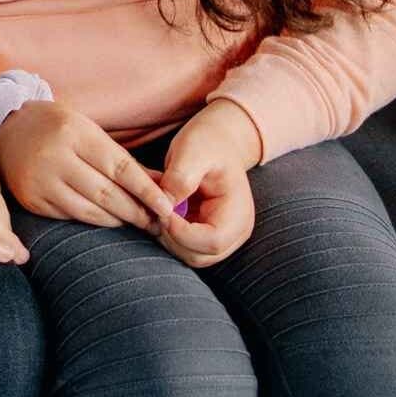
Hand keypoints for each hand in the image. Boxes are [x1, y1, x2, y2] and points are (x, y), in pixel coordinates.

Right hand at [0, 100, 177, 230]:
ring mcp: (40, 181)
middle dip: (137, 212)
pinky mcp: (31, 200)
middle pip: (107, 194)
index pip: (121, 168)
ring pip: (89, 211)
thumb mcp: (90, 132)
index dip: (147, 191)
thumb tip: (163, 186)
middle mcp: (55, 158)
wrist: (5, 129)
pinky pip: (70, 217)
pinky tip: (108, 220)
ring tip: (138, 222)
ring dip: (118, 220)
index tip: (168, 208)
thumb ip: (124, 160)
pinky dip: (93, 220)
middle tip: (158, 222)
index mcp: (75, 133)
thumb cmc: (57, 128)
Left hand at [156, 100, 263, 267]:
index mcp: (238, 213)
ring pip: (189, 256)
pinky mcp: (205, 236)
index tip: (162, 209)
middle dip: (171, 237)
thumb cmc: (207, 142)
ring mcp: (221, 237)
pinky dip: (168, 235)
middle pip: (199, 256)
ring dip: (168, 238)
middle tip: (156, 208)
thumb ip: (181, 177)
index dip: (181, 232)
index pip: (212, 242)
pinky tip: (162, 211)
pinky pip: (183, 248)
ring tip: (159, 207)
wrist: (216, 141)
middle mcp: (234, 232)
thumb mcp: (193, 150)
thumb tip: (165, 205)